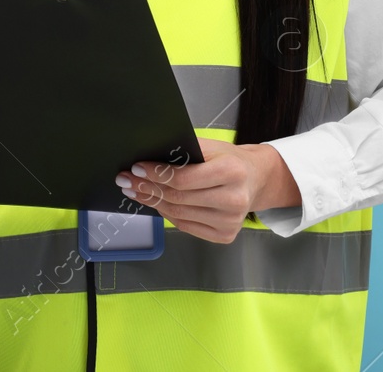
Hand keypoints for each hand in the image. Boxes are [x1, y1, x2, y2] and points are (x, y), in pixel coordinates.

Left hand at [115, 137, 300, 243]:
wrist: (255, 179)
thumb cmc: (229, 159)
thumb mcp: (211, 146)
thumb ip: (184, 151)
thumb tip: (148, 158)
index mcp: (232, 172)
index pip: (183, 179)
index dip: (156, 174)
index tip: (136, 168)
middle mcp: (234, 200)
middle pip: (178, 198)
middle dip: (147, 188)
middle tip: (126, 180)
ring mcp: (231, 222)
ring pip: (178, 214)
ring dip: (153, 202)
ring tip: (136, 191)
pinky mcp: (226, 236)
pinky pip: (186, 226)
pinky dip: (167, 215)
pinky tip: (156, 203)